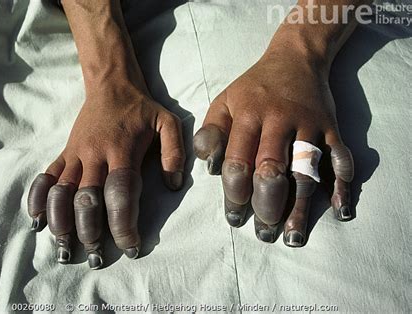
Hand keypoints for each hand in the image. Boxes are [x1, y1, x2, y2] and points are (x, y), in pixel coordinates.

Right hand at [28, 82, 184, 266]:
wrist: (110, 84)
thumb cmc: (142, 108)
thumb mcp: (168, 123)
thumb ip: (174, 152)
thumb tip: (173, 185)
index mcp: (123, 151)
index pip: (120, 194)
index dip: (123, 224)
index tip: (129, 247)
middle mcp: (95, 155)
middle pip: (86, 199)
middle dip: (90, 232)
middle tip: (97, 257)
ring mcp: (76, 154)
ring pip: (62, 193)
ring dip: (61, 223)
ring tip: (65, 249)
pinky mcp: (64, 152)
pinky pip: (46, 176)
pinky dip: (38, 198)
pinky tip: (37, 220)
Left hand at [194, 42, 353, 246]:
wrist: (295, 59)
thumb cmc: (253, 88)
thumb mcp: (223, 101)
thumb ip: (211, 132)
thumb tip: (209, 166)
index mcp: (248, 115)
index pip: (239, 160)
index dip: (235, 193)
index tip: (234, 217)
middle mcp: (280, 120)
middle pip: (273, 168)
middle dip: (266, 205)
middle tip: (262, 232)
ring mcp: (309, 123)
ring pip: (306, 170)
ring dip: (300, 206)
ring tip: (291, 236)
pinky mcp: (332, 127)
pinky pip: (340, 157)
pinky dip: (342, 185)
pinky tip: (339, 211)